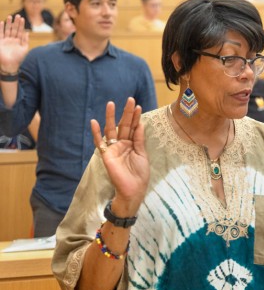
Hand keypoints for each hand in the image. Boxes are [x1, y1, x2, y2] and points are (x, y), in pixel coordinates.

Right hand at [0, 15, 29, 72]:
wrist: (10, 65)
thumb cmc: (18, 58)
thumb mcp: (24, 49)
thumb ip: (25, 40)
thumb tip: (27, 32)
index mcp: (18, 41)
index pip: (20, 31)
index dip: (21, 25)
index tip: (22, 18)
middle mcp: (12, 40)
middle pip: (14, 29)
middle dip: (15, 22)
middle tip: (17, 15)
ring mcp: (5, 40)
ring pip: (7, 30)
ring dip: (8, 23)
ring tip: (10, 16)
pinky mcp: (0, 42)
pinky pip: (0, 34)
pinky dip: (1, 28)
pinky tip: (2, 22)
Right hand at [91, 98, 148, 215]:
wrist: (133, 190)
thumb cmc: (140, 174)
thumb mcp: (142, 154)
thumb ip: (139, 139)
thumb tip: (140, 123)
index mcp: (133, 144)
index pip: (134, 127)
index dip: (136, 117)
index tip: (138, 106)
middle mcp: (122, 144)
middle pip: (124, 125)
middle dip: (126, 113)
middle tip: (130, 99)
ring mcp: (113, 148)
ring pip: (111, 130)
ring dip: (111, 117)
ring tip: (111, 104)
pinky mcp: (106, 155)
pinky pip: (99, 142)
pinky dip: (96, 133)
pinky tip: (94, 122)